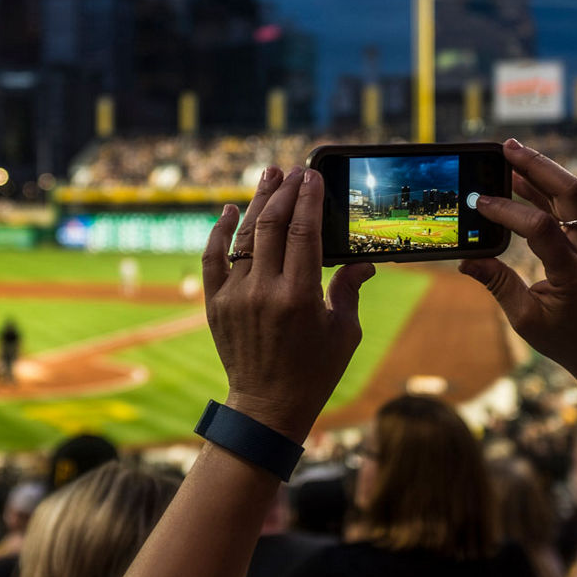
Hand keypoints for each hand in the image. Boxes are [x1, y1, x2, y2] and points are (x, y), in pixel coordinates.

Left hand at [202, 166, 375, 442]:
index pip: (304, 233)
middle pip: (272, 226)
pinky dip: (219, 232)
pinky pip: (212, 259)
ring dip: (257, 203)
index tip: (312, 176)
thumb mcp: (344, 332)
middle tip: (291, 171)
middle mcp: (264, 292)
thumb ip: (350, 290)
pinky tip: (230, 210)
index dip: (308, 200)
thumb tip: (364, 263)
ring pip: (244, 237)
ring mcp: (235, 297)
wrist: (267, 405)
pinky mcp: (215, 304)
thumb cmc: (314, 370)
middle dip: (283, 193)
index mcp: (299, 297)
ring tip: (268, 176)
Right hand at [460, 139, 576, 381]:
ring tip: (510, 154)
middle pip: (572, 193)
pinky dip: (547, 190)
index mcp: (575, 273)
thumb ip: (498, 284)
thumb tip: (466, 261)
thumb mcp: (525, 319)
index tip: (479, 202)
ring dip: (542, 171)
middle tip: (506, 147)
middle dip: (538, 166)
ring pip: (574, 194)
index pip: (541, 228)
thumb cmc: (565, 339)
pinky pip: (572, 207)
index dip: (508, 211)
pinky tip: (523, 179)